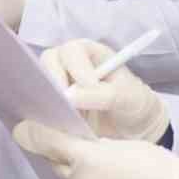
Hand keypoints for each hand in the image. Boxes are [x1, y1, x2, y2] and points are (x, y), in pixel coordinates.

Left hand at [13, 122, 178, 178]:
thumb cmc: (163, 169)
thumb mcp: (129, 144)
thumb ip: (98, 145)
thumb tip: (81, 147)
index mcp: (90, 161)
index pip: (50, 144)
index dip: (34, 134)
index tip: (22, 127)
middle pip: (60, 166)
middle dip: (60, 154)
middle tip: (66, 142)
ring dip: (82, 176)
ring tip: (105, 168)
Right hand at [41, 39, 168, 142]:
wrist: (136, 127)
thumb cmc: (134, 102)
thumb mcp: (126, 97)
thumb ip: (100, 95)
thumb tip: (68, 97)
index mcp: (90, 53)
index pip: (72, 51)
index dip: (75, 66)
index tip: (87, 86)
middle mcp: (71, 64)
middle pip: (48, 62)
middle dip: (54, 82)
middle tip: (65, 104)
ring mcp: (61, 84)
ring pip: (42, 84)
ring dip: (50, 100)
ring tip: (66, 118)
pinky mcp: (56, 105)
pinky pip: (43, 105)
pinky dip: (48, 114)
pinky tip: (61, 127)